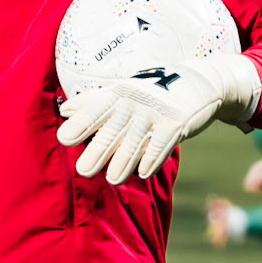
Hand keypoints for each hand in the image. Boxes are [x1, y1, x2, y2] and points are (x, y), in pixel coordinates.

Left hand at [57, 57, 259, 185]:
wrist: (197, 83)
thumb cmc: (150, 92)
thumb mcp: (122, 92)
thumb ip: (93, 103)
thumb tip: (64, 111)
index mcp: (117, 95)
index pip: (95, 111)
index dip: (80, 124)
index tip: (64, 138)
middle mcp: (134, 103)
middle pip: (113, 130)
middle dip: (98, 150)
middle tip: (83, 170)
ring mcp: (155, 113)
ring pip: (136, 141)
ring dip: (124, 162)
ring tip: (113, 179)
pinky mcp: (176, 124)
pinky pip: (162, 144)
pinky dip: (153, 159)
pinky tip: (144, 173)